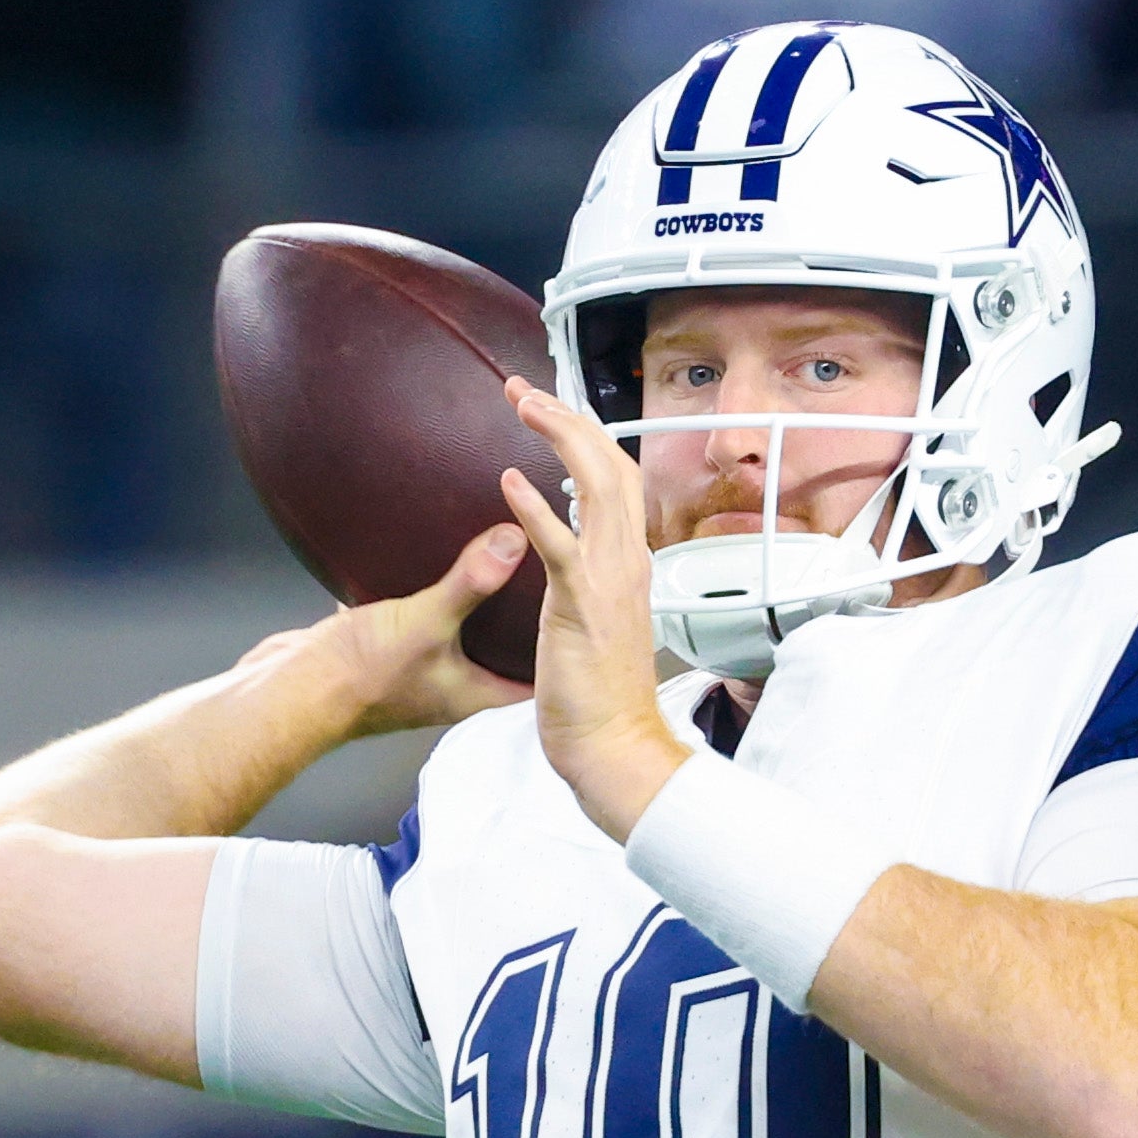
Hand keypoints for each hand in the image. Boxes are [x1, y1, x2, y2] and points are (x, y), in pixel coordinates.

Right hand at [275, 523, 535, 740]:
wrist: (289, 694)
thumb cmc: (358, 675)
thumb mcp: (425, 621)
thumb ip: (471, 582)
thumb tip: (515, 540)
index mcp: (475, 692)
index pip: (537, 673)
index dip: (561, 647)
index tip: (584, 610)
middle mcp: (453, 685)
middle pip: (502, 649)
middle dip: (522, 615)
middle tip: (548, 573)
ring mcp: (419, 670)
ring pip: (461, 632)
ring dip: (475, 600)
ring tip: (498, 556)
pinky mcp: (388, 650)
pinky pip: (421, 617)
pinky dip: (430, 591)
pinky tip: (431, 557)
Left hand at [499, 376, 690, 841]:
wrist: (615, 748)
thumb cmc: (600, 699)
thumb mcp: (595, 626)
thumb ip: (587, 585)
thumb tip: (573, 561)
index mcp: (628, 564)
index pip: (616, 480)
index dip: (585, 437)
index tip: (547, 410)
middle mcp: (627, 561)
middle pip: (609, 465)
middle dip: (569, 418)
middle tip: (523, 389)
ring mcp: (609, 580)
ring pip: (595, 487)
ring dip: (559, 438)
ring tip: (523, 405)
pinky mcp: (583, 606)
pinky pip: (561, 546)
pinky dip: (537, 509)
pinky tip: (509, 480)